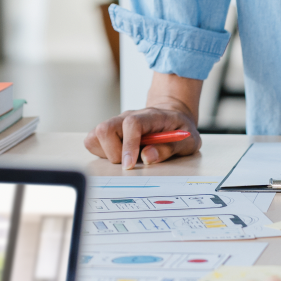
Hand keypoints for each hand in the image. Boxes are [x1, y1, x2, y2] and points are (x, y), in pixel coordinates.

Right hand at [84, 109, 199, 168]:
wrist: (171, 116)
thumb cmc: (179, 129)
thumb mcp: (188, 140)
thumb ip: (170, 148)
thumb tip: (148, 156)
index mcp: (149, 116)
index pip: (131, 124)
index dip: (128, 145)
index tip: (130, 165)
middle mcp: (128, 117)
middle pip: (105, 128)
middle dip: (115, 153)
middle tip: (130, 163)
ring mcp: (116, 123)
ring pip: (95, 135)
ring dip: (106, 153)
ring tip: (125, 158)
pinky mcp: (109, 132)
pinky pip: (93, 141)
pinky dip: (101, 152)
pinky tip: (118, 155)